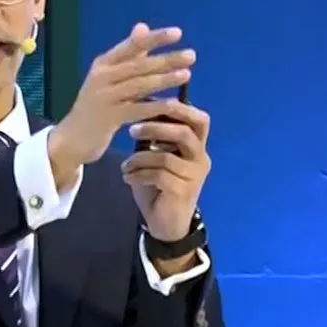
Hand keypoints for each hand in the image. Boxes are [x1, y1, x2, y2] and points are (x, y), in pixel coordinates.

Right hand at [48, 23, 194, 181]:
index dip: (155, 39)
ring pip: (139, 85)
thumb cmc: (96, 106)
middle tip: (191, 55)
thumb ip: (127, 55)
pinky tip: (173, 104)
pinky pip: (136, 110)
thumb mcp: (108, 78)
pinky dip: (156, 106)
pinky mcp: (107, 118)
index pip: (132, 46)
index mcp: (103, 64)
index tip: (178, 33)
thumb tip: (143, 27)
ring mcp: (104, 97)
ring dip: (164, 79)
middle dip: (166, 59)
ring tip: (187, 74)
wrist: (72, 139)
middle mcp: (101, 77)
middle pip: (138, 65)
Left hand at [122, 102, 210, 241]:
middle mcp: (201, 159)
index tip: (152, 103)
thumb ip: (155, 138)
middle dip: (156, 128)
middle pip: (185, 133)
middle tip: (131, 130)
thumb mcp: (157, 157)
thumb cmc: (159, 186)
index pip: (200, 120)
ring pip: (166, 157)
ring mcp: (194, 176)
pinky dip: (138, 174)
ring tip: (126, 165)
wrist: (165, 223)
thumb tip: (140, 109)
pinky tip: (127, 177)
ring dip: (139, 159)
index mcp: (197, 147)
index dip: (180, 108)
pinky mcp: (183, 192)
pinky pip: (158, 176)